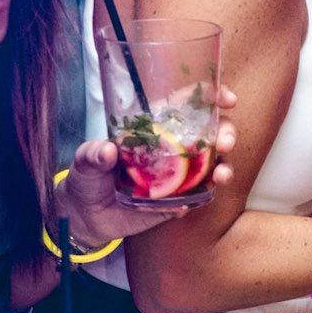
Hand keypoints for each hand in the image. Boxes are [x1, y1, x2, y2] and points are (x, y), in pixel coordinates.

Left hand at [59, 85, 238, 247]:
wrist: (87, 216)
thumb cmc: (88, 177)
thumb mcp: (85, 160)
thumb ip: (93, 154)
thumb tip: (107, 151)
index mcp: (155, 125)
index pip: (189, 103)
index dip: (212, 96)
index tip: (225, 99)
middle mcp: (173, 146)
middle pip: (212, 131)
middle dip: (227, 132)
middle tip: (225, 142)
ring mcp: (180, 173)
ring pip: (214, 163)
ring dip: (225, 166)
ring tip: (222, 175)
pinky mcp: (179, 200)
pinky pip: (199, 196)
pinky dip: (203, 197)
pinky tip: (196, 200)